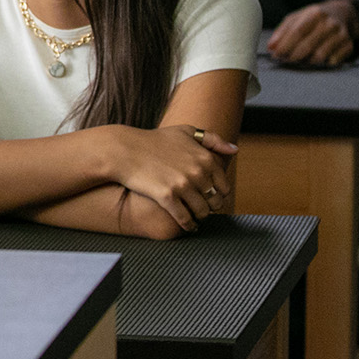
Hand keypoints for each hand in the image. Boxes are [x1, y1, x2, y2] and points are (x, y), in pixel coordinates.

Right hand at [102, 124, 236, 233]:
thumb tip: (235, 150)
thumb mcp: (185, 131)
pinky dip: (188, 225)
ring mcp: (182, 185)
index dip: (218, 194)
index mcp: (205, 158)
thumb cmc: (154, 140)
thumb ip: (213, 139)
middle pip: (215, 201)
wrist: (124, 150)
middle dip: (210, 207)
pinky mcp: (167, 196)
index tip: (209, 196)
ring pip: (202, 212)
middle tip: (202, 209)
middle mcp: (197, 172)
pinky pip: (185, 218)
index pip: (224, 186)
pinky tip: (187, 226)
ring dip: (199, 217)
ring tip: (194, 217)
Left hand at [268, 0, 356, 66]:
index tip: (276, 55)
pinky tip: (316, 59)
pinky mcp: (349, 45)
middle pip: (308, 46)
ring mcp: (341, 34)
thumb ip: (282, 31)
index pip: (297, 32)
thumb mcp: (296, 18)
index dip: (285, 45)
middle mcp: (330, 23)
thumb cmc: (313, 18)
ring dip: (306, 62)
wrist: (342, 13)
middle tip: (285, 60)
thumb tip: (271, 47)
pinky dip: (322, 64)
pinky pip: (332, 61)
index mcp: (315, 13)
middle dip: (293, 56)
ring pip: (320, 56)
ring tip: (299, 60)